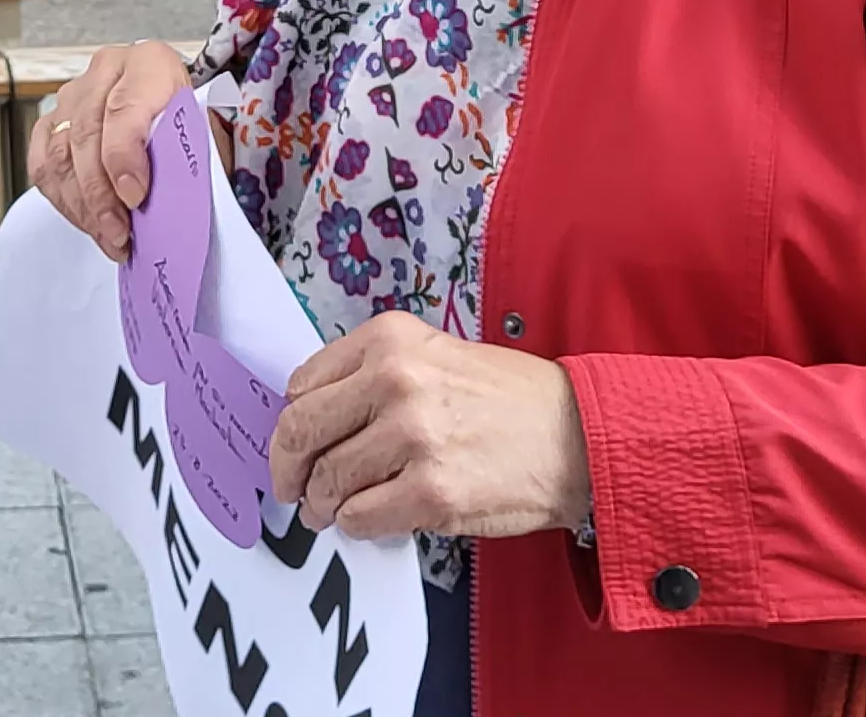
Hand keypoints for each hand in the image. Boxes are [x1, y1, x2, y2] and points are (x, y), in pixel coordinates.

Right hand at [27, 40, 192, 262]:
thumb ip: (188, 155)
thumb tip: (172, 199)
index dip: (124, 158)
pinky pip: (42, 163)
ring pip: (59, 153)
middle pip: (86, 135)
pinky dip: (62, 198)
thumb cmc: (192, 120)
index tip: (135, 197)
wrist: (175, 108)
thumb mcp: (204, 131)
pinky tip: (86, 220)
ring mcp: (74, 96)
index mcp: (150, 64)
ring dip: (81, 204)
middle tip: (119, 232)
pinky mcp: (54, 120)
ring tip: (107, 236)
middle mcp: (106, 73)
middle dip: (100, 194)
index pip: (124, 110)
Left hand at [269, 312, 593, 541]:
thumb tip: (313, 418)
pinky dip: (357, 525)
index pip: (302, 385)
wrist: (577, 436)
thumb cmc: (508, 399)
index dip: (292, 423)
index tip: (295, 444)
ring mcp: (413, 438)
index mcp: (390, 340)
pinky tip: (370, 519)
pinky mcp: (432, 492)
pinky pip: (361, 517)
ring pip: (328, 481)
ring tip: (331, 511)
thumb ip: (371, 376)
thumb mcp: (434, 354)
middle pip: (301, 432)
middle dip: (288, 470)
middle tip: (293, 489)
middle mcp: (395, 381)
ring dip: (323, 505)